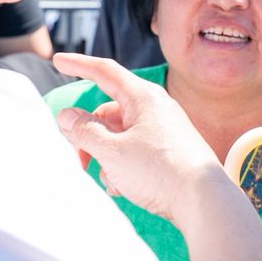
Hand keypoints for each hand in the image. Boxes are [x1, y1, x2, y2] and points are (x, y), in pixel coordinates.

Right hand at [51, 52, 223, 220]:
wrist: (204, 200)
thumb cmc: (160, 171)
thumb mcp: (112, 151)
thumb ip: (85, 131)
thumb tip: (67, 116)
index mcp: (143, 97)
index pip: (104, 71)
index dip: (79, 65)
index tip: (57, 60)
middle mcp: (155, 108)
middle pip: (108, 112)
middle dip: (88, 135)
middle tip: (79, 160)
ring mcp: (163, 129)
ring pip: (119, 135)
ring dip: (106, 156)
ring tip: (111, 180)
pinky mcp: (169, 150)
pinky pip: (135, 150)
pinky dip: (123, 165)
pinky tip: (124, 187)